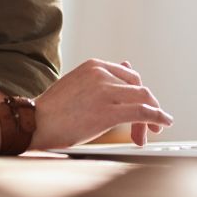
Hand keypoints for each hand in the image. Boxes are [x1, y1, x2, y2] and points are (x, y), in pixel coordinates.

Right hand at [29, 59, 172, 148]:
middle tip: (148, 126)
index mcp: (95, 65)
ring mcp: (106, 92)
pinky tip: (162, 124)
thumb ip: (103, 78)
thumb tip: (128, 65)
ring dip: (152, 116)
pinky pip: (142, 112)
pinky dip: (157, 118)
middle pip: (139, 87)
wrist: (34, 123)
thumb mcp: (80, 84)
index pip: (130, 77)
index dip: (139, 94)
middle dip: (148, 106)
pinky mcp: (108, 112)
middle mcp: (102, 74)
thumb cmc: (54, 109)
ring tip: (152, 131)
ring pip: (144, 99)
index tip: (142, 109)